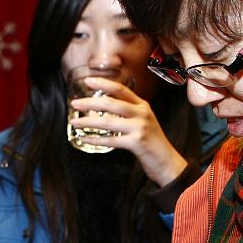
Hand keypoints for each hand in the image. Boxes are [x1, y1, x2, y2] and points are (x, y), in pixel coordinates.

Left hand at [70, 77, 188, 185]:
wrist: (167, 161)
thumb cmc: (152, 142)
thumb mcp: (144, 120)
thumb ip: (128, 112)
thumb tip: (103, 108)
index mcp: (142, 106)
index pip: (121, 89)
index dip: (103, 83)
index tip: (88, 81)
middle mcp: (142, 114)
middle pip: (111, 103)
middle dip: (90, 103)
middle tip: (75, 103)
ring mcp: (140, 128)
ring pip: (108, 122)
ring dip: (88, 122)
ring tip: (75, 122)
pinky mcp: (137, 143)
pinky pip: (110, 140)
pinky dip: (95, 140)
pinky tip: (85, 139)